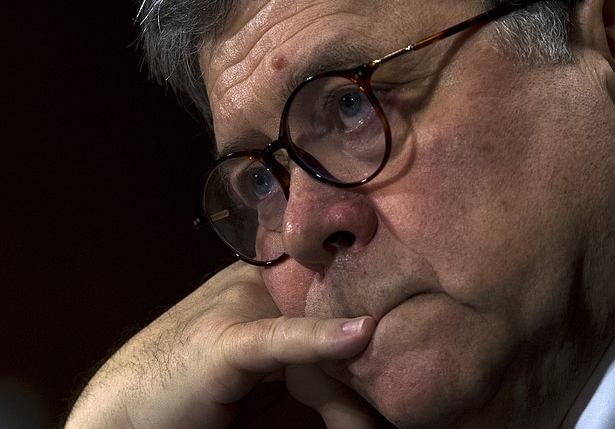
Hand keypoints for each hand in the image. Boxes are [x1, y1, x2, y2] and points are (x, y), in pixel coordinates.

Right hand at [65, 262, 376, 427]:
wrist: (126, 409)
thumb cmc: (198, 387)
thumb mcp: (268, 369)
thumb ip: (313, 359)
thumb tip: (369, 362)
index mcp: (270, 277)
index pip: (336, 290)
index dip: (372, 313)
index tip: (411, 337)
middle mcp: (258, 281)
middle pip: (332, 314)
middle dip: (361, 364)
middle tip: (395, 402)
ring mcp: (240, 304)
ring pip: (318, 336)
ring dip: (350, 387)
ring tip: (374, 424)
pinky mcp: (225, 340)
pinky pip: (279, 339)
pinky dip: (317, 339)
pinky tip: (358, 334)